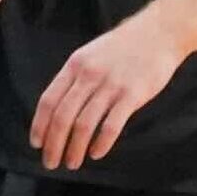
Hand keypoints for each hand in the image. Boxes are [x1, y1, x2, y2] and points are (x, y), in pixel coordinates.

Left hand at [30, 12, 185, 167]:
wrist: (159, 32)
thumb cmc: (125, 46)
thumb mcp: (92, 54)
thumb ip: (77, 78)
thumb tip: (61, 108)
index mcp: (75, 65)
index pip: (49, 100)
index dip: (39, 125)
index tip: (37, 144)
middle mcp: (89, 76)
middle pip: (63, 117)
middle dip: (53, 144)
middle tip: (51, 162)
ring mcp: (111, 85)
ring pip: (84, 124)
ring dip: (74, 148)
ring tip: (72, 163)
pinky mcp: (132, 95)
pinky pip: (111, 125)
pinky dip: (101, 143)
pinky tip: (96, 153)